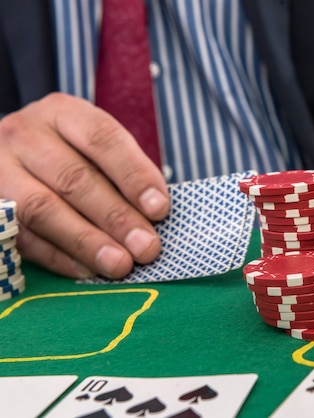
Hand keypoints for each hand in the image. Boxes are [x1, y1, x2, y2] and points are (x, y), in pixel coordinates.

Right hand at [0, 93, 169, 278]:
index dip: (133, 176)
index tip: (160, 209)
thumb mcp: (97, 148)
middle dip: (116, 217)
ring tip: (120, 265)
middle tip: (146, 247)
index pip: (102, 139)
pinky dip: (59, 257)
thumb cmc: (71, 154)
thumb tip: (156, 214)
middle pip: (74, 178)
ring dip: (87, 242)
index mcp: (63, 113)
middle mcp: (25, 135)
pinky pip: (22, 237)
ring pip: (42, 209)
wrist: (12, 155)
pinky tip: (88, 271)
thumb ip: (126, 173)